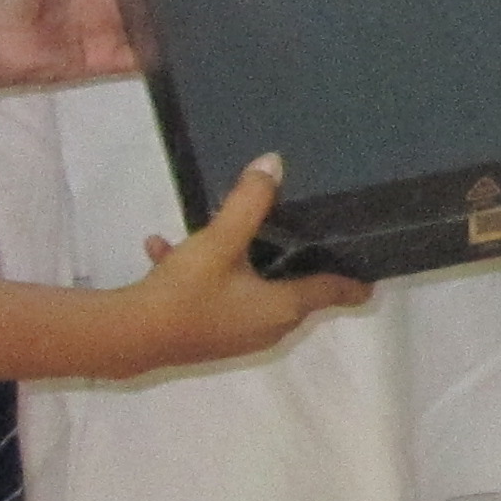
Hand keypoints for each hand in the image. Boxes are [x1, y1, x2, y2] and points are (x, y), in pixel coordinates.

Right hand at [116, 155, 368, 367]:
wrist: (128, 336)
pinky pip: (213, 295)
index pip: (331, 292)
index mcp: (283, 308)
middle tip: (307, 235)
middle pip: (295, 291)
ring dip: (239, 262)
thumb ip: (249, 202)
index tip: (371, 276)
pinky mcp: (207, 334)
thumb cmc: (188, 292)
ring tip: (224, 231)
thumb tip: (273, 164)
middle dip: (297, 264)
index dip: (352, 283)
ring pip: (250, 290)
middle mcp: (268, 327)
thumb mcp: (220, 240)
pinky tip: (161, 247)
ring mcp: (237, 334)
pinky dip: (200, 273)